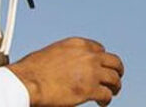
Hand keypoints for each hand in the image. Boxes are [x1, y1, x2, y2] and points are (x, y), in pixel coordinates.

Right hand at [6, 37, 123, 106]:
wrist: (28, 82)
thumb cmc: (33, 69)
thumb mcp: (53, 52)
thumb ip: (66, 55)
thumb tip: (68, 65)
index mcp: (78, 44)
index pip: (100, 49)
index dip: (102, 60)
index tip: (101, 67)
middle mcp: (88, 55)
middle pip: (114, 62)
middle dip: (117, 70)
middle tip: (116, 78)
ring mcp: (91, 72)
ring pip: (114, 78)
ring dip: (115, 86)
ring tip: (112, 92)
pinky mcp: (90, 89)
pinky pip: (107, 94)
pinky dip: (106, 99)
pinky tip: (102, 102)